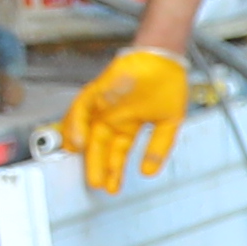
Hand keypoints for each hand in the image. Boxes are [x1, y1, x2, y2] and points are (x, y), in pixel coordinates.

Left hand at [60, 44, 190, 194]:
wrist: (165, 57)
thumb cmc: (168, 83)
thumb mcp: (169, 123)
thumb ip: (158, 147)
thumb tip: (148, 172)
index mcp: (129, 125)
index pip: (118, 151)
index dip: (115, 170)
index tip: (112, 188)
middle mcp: (113, 116)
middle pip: (100, 144)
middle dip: (98, 165)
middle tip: (96, 185)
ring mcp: (103, 103)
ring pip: (86, 128)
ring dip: (84, 148)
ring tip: (85, 166)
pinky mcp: (97, 90)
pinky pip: (81, 107)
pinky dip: (77, 123)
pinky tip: (77, 140)